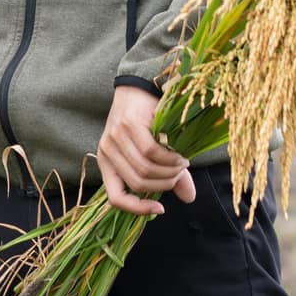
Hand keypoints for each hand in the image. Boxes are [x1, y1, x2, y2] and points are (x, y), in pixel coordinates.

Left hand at [96, 84, 196, 217]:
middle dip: (164, 184)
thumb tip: (189, 198)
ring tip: (182, 162)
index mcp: (107, 163)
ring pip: (145, 170)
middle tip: (179, 173)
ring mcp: (115, 138)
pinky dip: (169, 158)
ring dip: (170, 171)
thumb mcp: (154, 152)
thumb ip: (168, 175)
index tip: (160, 209)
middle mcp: (107, 152)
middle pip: (138, 184)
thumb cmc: (145, 121)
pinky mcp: (128, 126)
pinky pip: (151, 153)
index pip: (116, 198)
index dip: (138, 209)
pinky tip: (179, 154)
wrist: (140, 86)